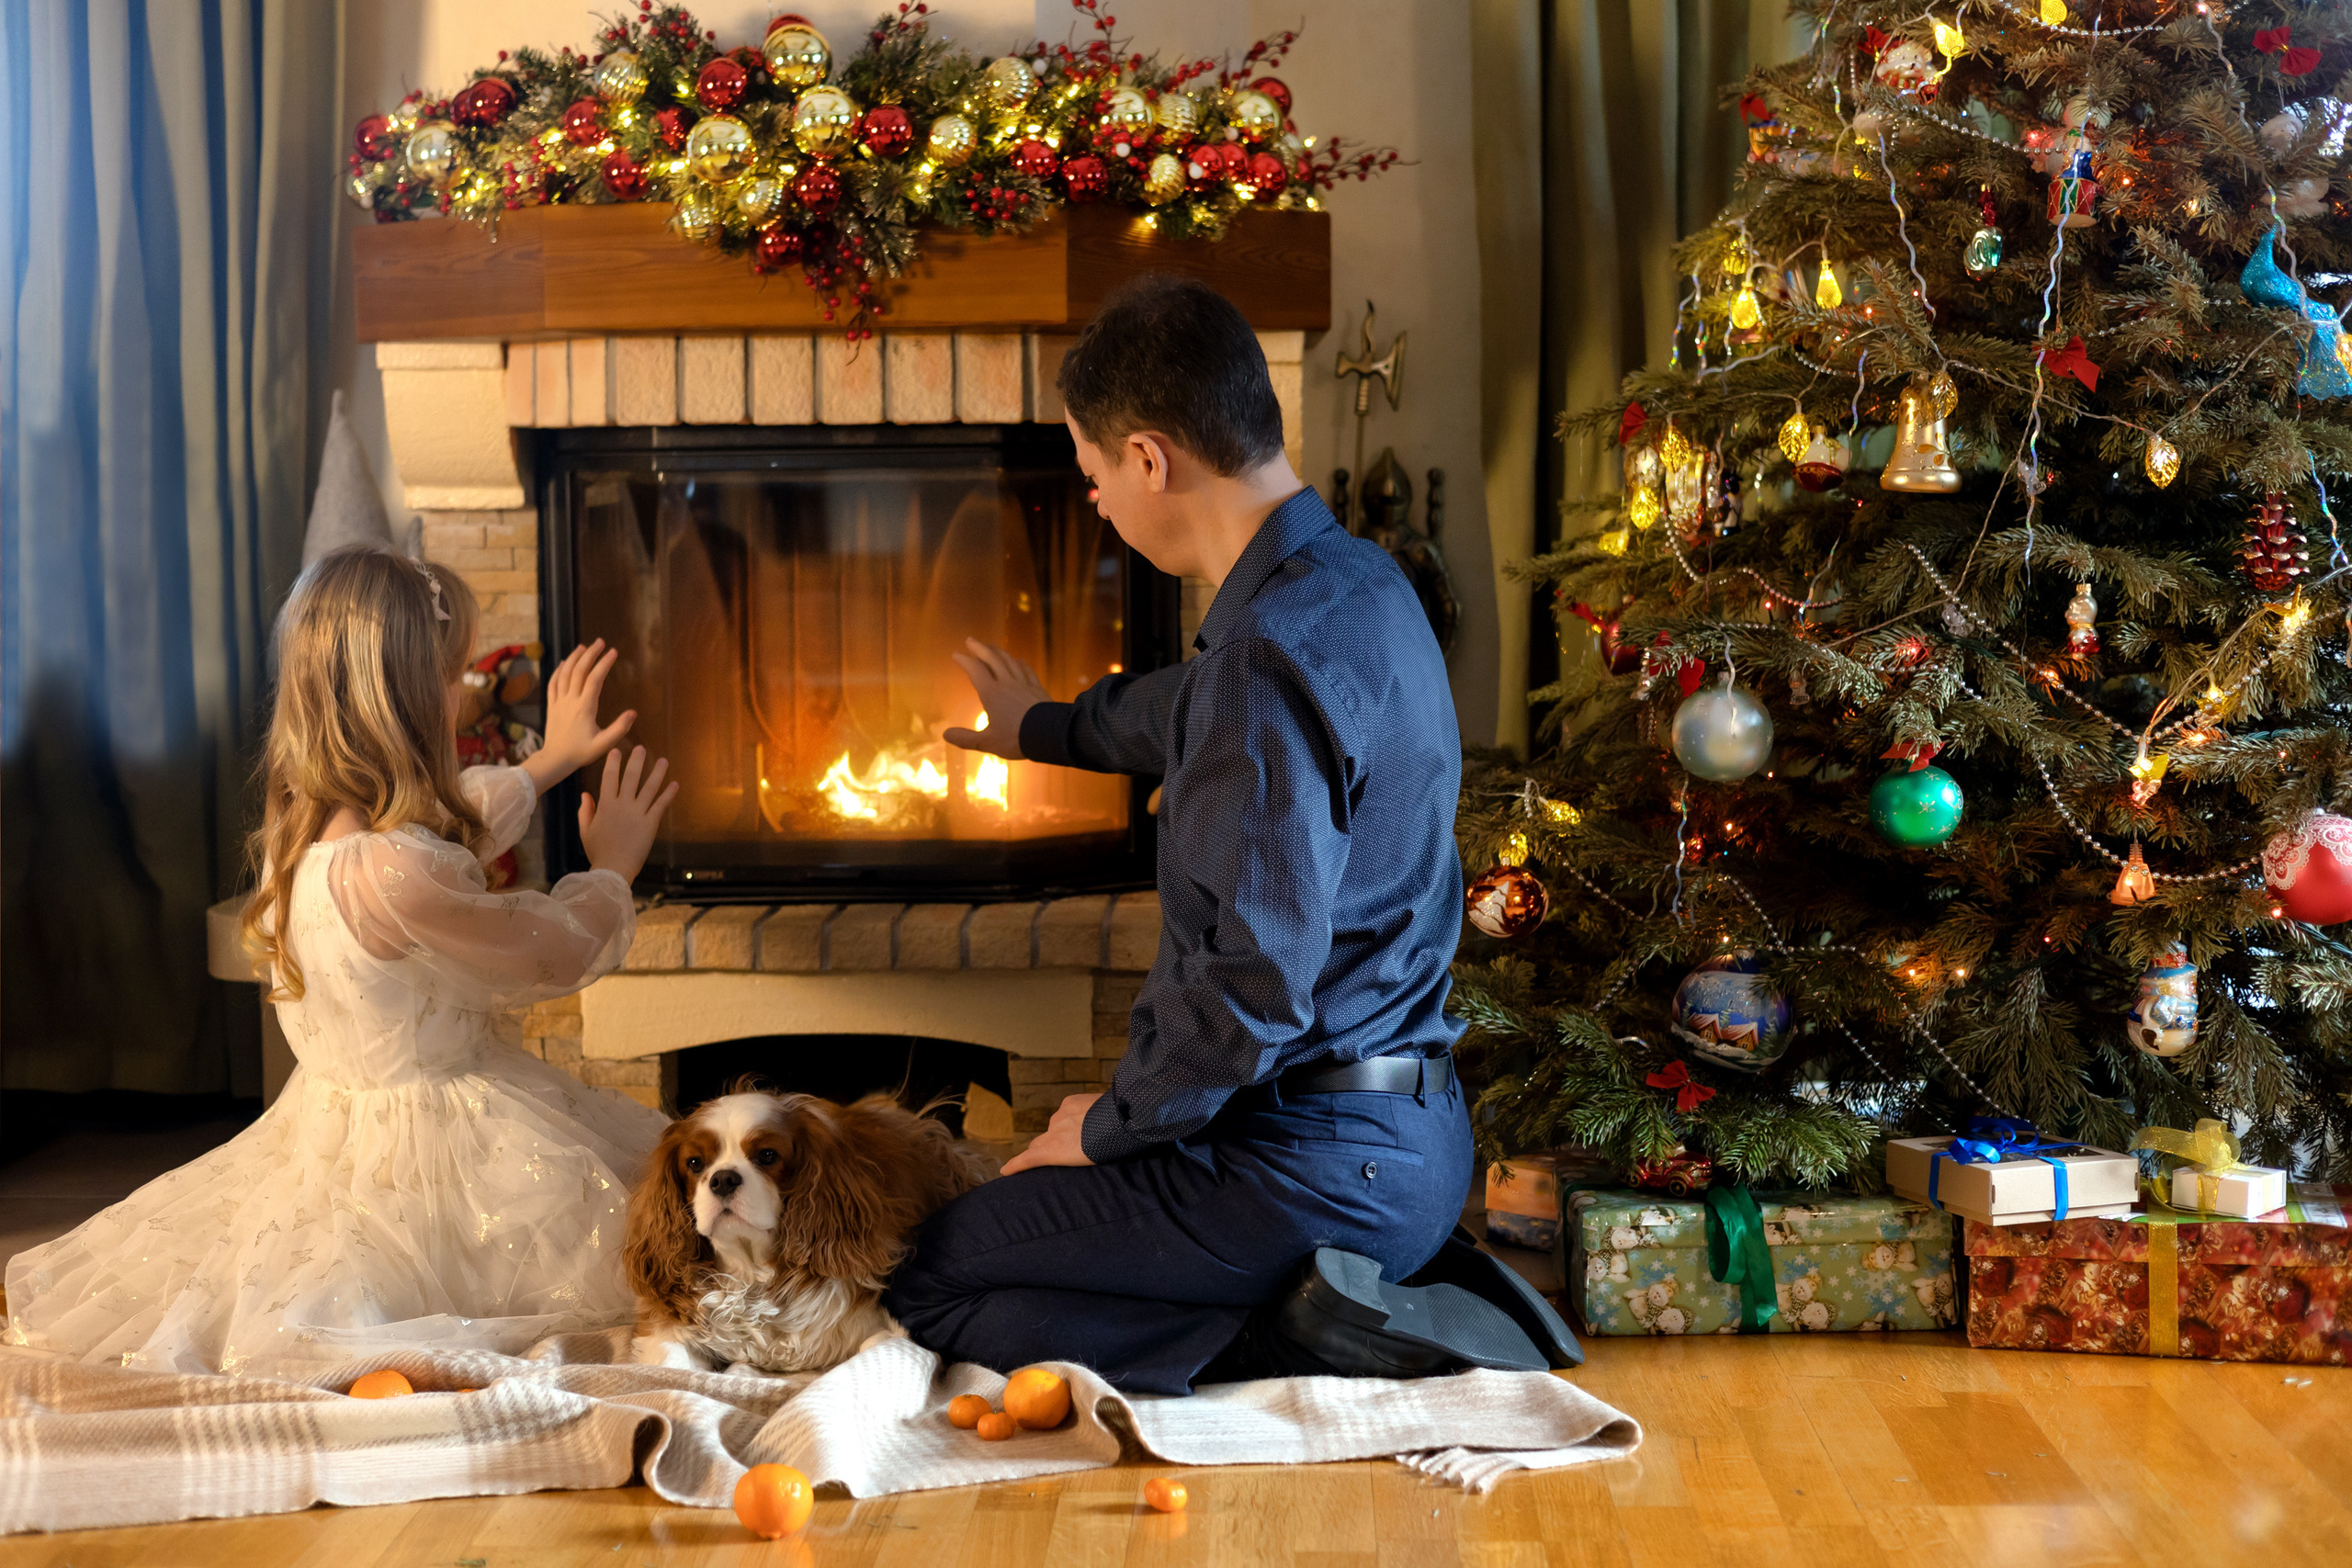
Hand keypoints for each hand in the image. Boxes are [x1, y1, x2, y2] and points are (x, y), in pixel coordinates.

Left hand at [524, 639, 636, 794]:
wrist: (555, 759)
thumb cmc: (581, 753)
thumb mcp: (604, 744)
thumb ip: (619, 728)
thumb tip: (633, 713)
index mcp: (585, 708)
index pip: (595, 679)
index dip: (604, 664)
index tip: (613, 652)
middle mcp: (570, 701)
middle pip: (579, 671)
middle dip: (590, 654)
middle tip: (600, 642)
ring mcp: (559, 702)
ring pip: (565, 674)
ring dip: (574, 658)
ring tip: (583, 646)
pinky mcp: (552, 706)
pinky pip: (553, 683)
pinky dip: (559, 670)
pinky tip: (564, 662)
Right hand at [576, 745, 678, 882]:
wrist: (613, 869)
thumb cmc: (598, 851)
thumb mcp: (586, 830)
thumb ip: (585, 811)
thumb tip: (585, 794)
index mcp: (605, 805)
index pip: (609, 778)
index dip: (613, 763)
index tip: (616, 751)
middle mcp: (622, 805)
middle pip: (630, 778)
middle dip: (636, 761)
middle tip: (641, 748)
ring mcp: (637, 813)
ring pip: (649, 788)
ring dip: (657, 773)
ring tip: (663, 760)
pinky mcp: (650, 823)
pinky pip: (661, 805)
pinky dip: (669, 794)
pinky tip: (675, 784)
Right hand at [943, 638, 1045, 758]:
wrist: (1049, 735)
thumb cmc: (1016, 738)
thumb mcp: (988, 742)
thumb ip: (966, 739)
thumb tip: (945, 735)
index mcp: (991, 693)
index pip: (975, 671)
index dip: (965, 661)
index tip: (956, 654)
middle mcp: (1006, 683)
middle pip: (992, 659)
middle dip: (980, 648)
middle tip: (971, 640)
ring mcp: (1023, 683)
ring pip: (1009, 661)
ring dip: (998, 652)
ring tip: (991, 647)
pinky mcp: (1037, 688)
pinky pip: (1027, 670)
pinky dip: (1019, 663)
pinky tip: (1018, 660)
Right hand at [999, 1092, 1098, 1174]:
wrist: (1121, 1119)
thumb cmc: (1108, 1148)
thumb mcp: (1085, 1162)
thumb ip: (1070, 1157)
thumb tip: (1069, 1153)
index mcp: (1053, 1151)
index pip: (1028, 1158)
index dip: (1015, 1165)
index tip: (1004, 1171)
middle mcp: (1052, 1132)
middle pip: (1041, 1142)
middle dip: (1044, 1148)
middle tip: (1059, 1154)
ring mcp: (1060, 1115)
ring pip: (1058, 1125)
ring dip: (1068, 1130)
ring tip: (1090, 1134)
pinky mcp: (1069, 1101)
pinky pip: (1068, 1111)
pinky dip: (1075, 1115)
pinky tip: (1091, 1117)